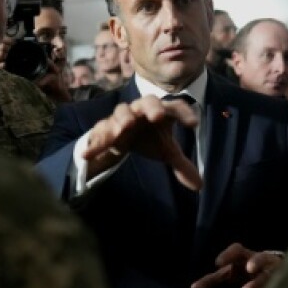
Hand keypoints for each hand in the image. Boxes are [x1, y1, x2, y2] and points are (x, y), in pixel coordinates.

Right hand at [82, 94, 201, 189]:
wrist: (121, 136)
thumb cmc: (149, 138)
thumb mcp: (166, 151)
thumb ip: (182, 165)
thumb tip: (199, 186)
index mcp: (161, 112)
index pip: (175, 107)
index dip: (184, 113)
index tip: (193, 125)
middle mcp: (142, 110)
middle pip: (148, 101)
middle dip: (153, 108)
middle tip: (157, 116)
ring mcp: (123, 116)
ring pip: (122, 111)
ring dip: (124, 118)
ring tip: (125, 127)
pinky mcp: (105, 126)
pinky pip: (100, 131)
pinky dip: (96, 141)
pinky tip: (88, 155)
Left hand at [191, 242, 284, 287]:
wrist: (278, 272)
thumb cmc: (248, 271)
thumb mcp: (232, 271)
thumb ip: (215, 278)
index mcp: (246, 256)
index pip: (238, 250)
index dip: (228, 255)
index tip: (217, 264)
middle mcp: (261, 263)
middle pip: (260, 258)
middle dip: (256, 262)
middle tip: (248, 268)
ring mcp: (272, 275)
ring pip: (266, 277)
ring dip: (256, 284)